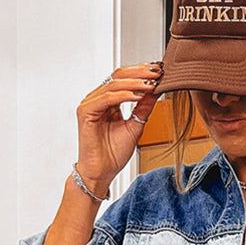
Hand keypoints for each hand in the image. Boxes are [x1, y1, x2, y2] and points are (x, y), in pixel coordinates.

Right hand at [75, 61, 164, 189]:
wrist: (102, 173)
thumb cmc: (113, 154)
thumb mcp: (135, 126)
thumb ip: (143, 108)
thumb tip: (156, 90)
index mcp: (108, 101)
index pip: (124, 78)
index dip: (141, 72)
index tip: (159, 71)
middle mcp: (97, 99)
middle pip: (118, 76)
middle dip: (140, 73)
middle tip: (157, 73)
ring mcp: (90, 104)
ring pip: (113, 84)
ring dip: (134, 83)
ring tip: (151, 84)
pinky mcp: (86, 112)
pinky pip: (107, 98)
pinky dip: (124, 95)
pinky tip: (137, 96)